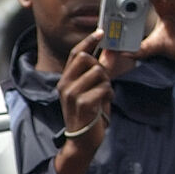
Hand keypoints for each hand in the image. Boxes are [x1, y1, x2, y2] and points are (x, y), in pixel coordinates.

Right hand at [52, 33, 111, 173]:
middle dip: (101, 66)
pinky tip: (105, 103)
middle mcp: (65, 84)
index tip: (101, 32)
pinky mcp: (82, 103)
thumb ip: (98, 72)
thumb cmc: (88, 115)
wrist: (82, 142)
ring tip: (104, 95)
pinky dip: (109, 94)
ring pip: (98, 72)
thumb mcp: (92, 90)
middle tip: (104, 81)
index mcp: (65, 80)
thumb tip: (109, 53)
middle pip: (87, 58)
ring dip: (107, 83)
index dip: (88, 41)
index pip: (75, 53)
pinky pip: (104, 88)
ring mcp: (72, 93)